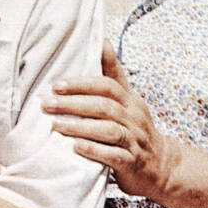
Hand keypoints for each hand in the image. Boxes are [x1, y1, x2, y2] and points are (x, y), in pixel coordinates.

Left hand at [43, 41, 181, 202]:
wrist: (161, 166)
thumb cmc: (136, 129)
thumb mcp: (129, 100)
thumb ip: (114, 74)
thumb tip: (102, 41)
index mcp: (130, 101)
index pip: (107, 86)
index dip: (82, 84)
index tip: (56, 85)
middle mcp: (134, 118)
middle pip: (104, 106)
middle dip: (73, 104)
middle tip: (46, 105)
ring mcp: (134, 141)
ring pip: (108, 130)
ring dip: (80, 127)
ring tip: (55, 125)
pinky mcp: (132, 163)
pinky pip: (113, 155)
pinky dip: (94, 150)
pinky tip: (75, 147)